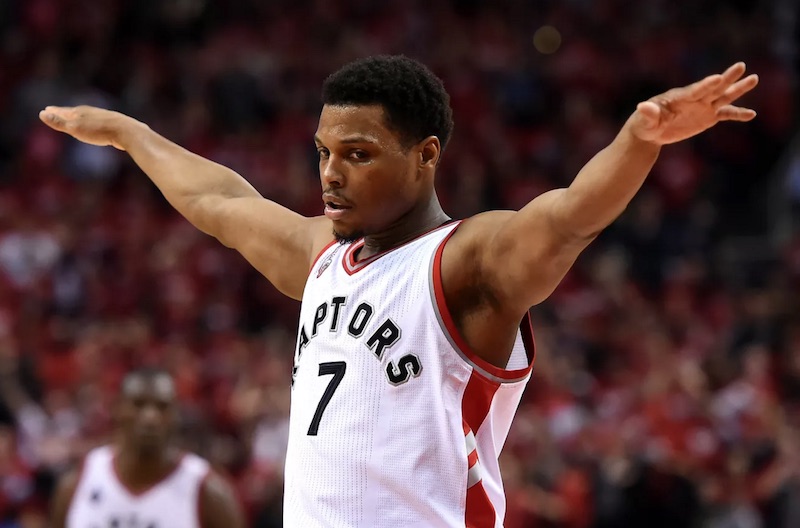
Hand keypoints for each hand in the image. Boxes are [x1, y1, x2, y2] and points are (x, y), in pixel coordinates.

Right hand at [39, 105, 135, 150]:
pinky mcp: (114, 124)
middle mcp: (91, 112)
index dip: (54, 112)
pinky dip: (93, 123)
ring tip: (75, 117)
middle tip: (57, 110)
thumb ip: (59, 122)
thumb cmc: (99, 131)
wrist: (127, 131)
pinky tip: (97, 126)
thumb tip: (42, 113)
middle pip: (75, 112)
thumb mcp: (75, 128)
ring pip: (88, 116)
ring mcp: (103, 117)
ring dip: (79, 117)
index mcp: (80, 112)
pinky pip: (99, 122)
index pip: (63, 111)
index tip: (46, 109)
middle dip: (65, 112)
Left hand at [628, 62, 758, 144]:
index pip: (695, 90)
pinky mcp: (708, 116)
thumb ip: (647, 113)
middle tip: (740, 66)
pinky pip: (726, 114)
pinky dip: (738, 114)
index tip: (717, 78)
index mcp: (680, 97)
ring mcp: (703, 106)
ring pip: (724, 96)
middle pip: (713, 88)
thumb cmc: (645, 124)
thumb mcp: (644, 121)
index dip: (705, 85)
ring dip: (738, 89)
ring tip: (754, 78)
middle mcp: (695, 99)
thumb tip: (642, 107)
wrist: (651, 131)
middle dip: (727, 78)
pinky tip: (751, 115)